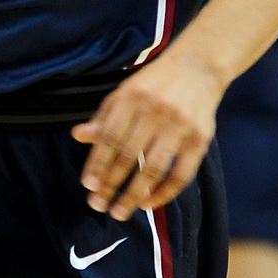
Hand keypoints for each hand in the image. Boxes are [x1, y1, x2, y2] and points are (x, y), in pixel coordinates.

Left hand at [72, 47, 222, 220]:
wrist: (200, 65)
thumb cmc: (156, 82)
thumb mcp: (126, 92)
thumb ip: (104, 117)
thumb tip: (78, 136)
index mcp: (132, 96)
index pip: (110, 137)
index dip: (97, 164)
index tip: (88, 187)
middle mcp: (155, 110)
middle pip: (128, 155)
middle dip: (110, 184)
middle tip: (98, 206)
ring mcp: (179, 125)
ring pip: (152, 168)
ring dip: (133, 195)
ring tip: (119, 212)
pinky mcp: (200, 138)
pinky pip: (181, 174)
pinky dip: (164, 193)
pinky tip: (148, 203)